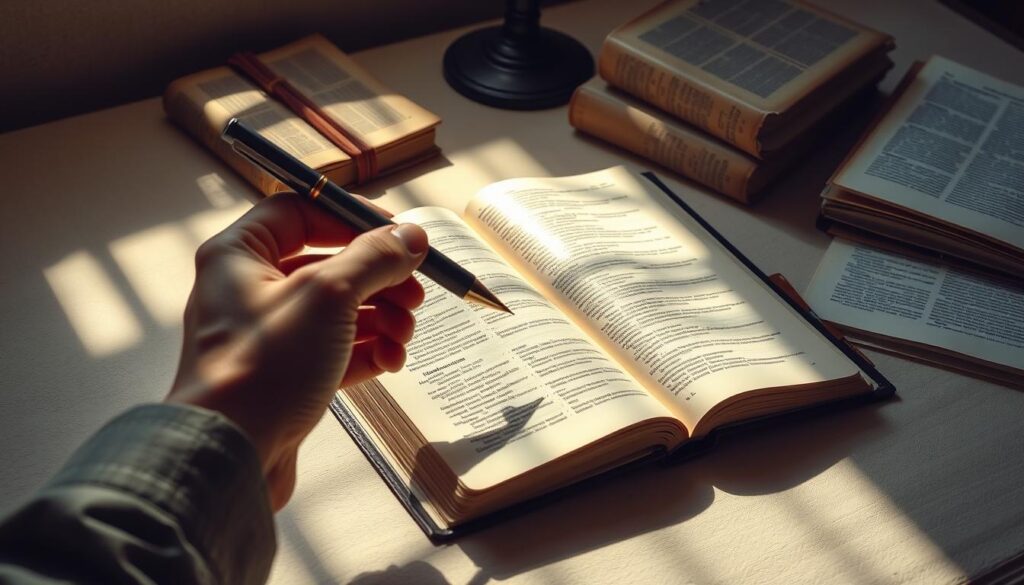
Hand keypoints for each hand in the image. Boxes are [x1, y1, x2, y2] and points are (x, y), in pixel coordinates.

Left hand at [165, 193, 426, 509]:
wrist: (232, 456)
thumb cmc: (263, 367)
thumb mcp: (329, 296)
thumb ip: (374, 258)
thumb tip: (410, 236)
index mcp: (239, 255)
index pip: (301, 211)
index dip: (352, 218)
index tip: (397, 234)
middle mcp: (248, 290)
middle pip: (328, 264)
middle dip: (380, 278)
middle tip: (414, 293)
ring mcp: (267, 337)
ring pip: (338, 310)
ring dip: (382, 317)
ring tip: (405, 334)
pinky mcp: (284, 377)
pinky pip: (335, 350)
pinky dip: (368, 351)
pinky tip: (392, 361)